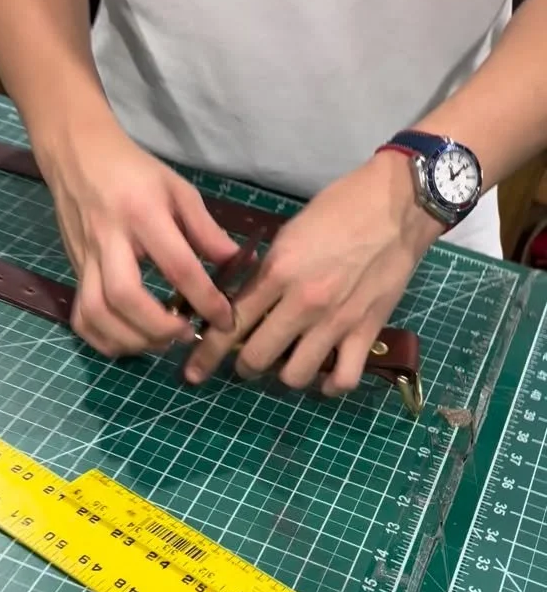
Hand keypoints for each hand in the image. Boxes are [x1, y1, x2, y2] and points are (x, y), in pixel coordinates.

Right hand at [39, 106, 237, 356]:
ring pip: (97, 313)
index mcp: (143, 214)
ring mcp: (86, 259)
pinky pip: (81, 317)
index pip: (177, 267)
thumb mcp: (178, 189)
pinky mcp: (74, 272)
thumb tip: (239, 264)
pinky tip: (131, 341)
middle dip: (159, 327)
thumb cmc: (134, 172)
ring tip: (161, 342)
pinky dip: (105, 340)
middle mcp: (109, 240)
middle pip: (125, 296)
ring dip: (132, 340)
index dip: (205, 299)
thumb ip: (206, 230)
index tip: (225, 320)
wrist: (77, 155)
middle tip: (185, 333)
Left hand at [184, 152, 440, 393]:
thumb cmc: (339, 210)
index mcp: (277, 272)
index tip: (194, 371)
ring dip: (284, 374)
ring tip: (288, 363)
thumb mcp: (288, 235)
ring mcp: (336, 322)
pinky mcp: (366, 332)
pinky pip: (343, 379)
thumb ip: (265, 273)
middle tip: (248, 360)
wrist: (397, 205)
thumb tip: (242, 305)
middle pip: (256, 358)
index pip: (230, 323)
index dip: (208, 353)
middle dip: (244, 365)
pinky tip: (324, 378)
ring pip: (294, 376)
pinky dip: (330, 385)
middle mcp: (302, 303)